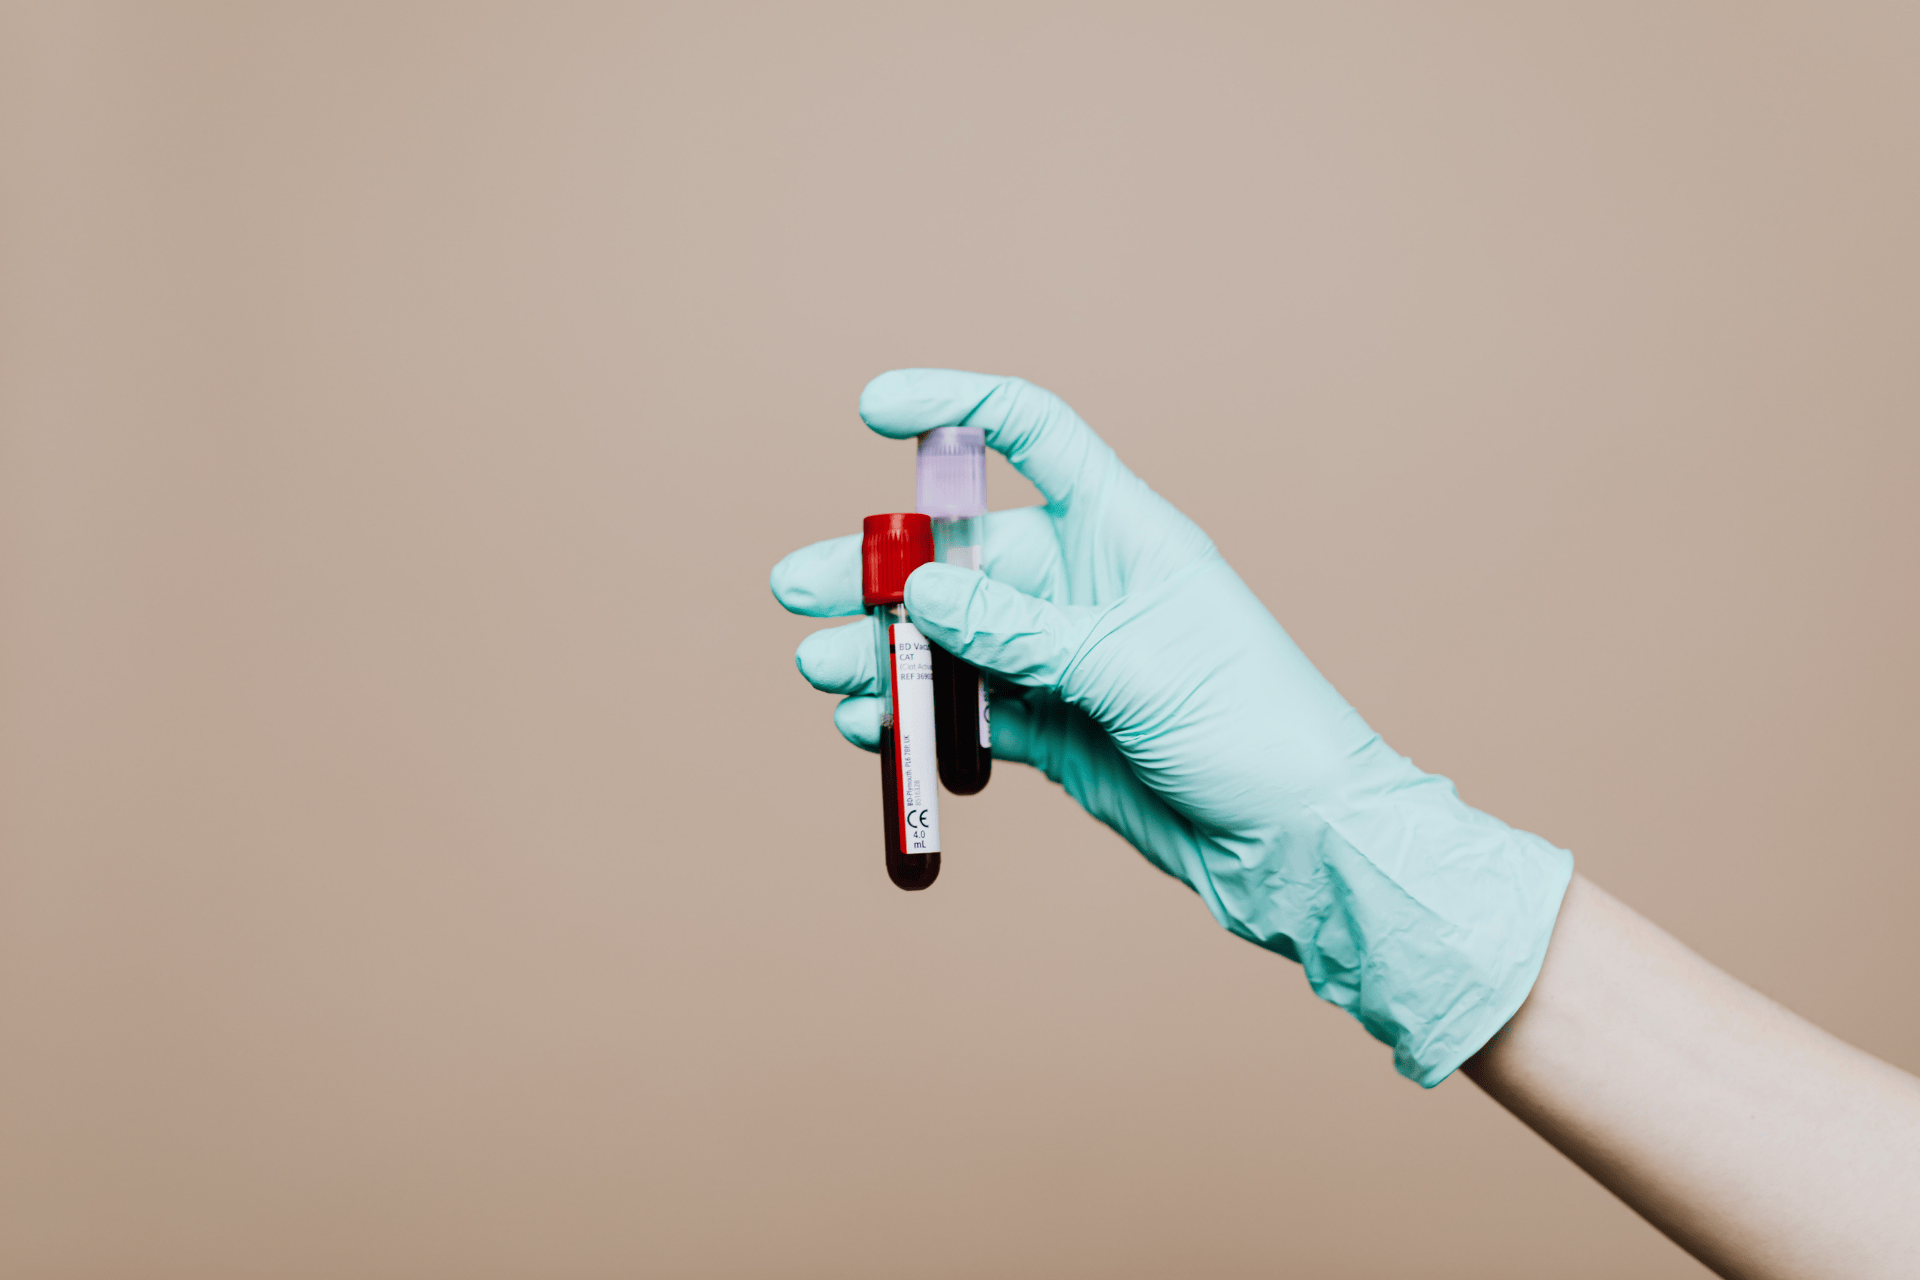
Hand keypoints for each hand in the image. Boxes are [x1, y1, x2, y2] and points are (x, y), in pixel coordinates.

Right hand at [771, 368, 1571, 1084]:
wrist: (1298, 841)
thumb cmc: (1254, 729)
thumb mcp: (1134, 667)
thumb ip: (1022, 631)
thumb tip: (921, 591)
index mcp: (1122, 532)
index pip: (1030, 435)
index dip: (954, 408)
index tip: (873, 408)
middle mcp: (1083, 586)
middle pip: (959, 554)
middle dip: (878, 568)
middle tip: (797, 588)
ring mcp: (1063, 658)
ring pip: (950, 638)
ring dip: (884, 650)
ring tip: (824, 671)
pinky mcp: (1054, 729)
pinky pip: (967, 711)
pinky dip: (917, 719)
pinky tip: (871, 729)